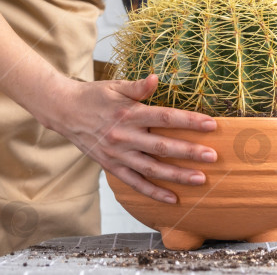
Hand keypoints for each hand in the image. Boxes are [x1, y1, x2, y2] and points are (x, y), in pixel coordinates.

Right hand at [40, 73, 217, 204]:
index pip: (164, 117)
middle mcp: (124, 136)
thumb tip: (156, 78)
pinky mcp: (111, 166)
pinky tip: (173, 198)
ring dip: (177, 175)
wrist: (63, 110)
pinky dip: (153, 192)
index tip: (211, 124)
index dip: (188, 121)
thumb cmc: (94, 95)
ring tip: (201, 179)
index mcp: (128, 113)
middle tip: (213, 156)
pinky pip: (135, 183)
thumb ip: (137, 86)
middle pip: (161, 146)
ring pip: (151, 169)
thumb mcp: (115, 86)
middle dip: (189, 152)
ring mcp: (117, 154)